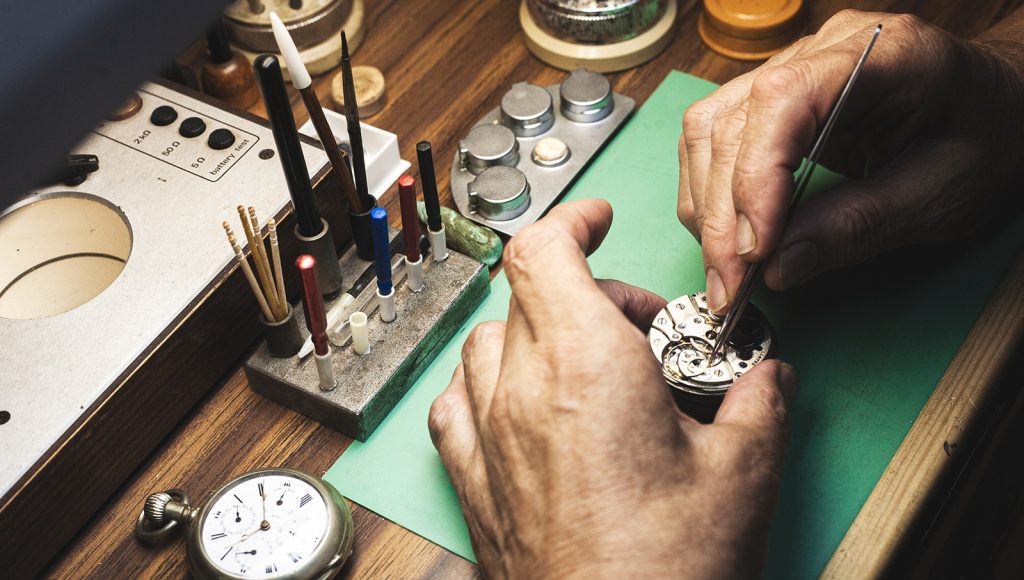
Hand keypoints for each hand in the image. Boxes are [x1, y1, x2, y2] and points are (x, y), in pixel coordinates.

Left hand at [428, 199, 798, 577]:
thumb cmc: (666, 572)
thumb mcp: (744, 475)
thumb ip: (760, 404)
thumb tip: (770, 379)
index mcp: (586, 365)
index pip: (545, 250)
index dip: (573, 222)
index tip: (600, 223)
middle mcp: (521, 391)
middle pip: (529, 295)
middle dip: (589, 292)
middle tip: (643, 332)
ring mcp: (486, 438)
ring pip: (489, 343)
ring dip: (536, 334)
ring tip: (588, 367)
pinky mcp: (473, 483)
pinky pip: (455, 405)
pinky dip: (484, 387)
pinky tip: (518, 408)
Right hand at [678, 9, 1023, 311]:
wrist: (1003, 108)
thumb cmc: (988, 137)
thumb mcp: (942, 193)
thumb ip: (859, 226)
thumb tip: (779, 267)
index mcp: (881, 53)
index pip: (785, 101)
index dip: (757, 178)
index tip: (756, 251)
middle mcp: (821, 51)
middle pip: (733, 122)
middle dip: (722, 214)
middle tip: (731, 286)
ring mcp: (790, 70)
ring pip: (708, 131)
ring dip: (706, 207)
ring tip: (725, 271)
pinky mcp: (773, 101)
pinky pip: (714, 139)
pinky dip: (709, 194)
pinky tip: (725, 236)